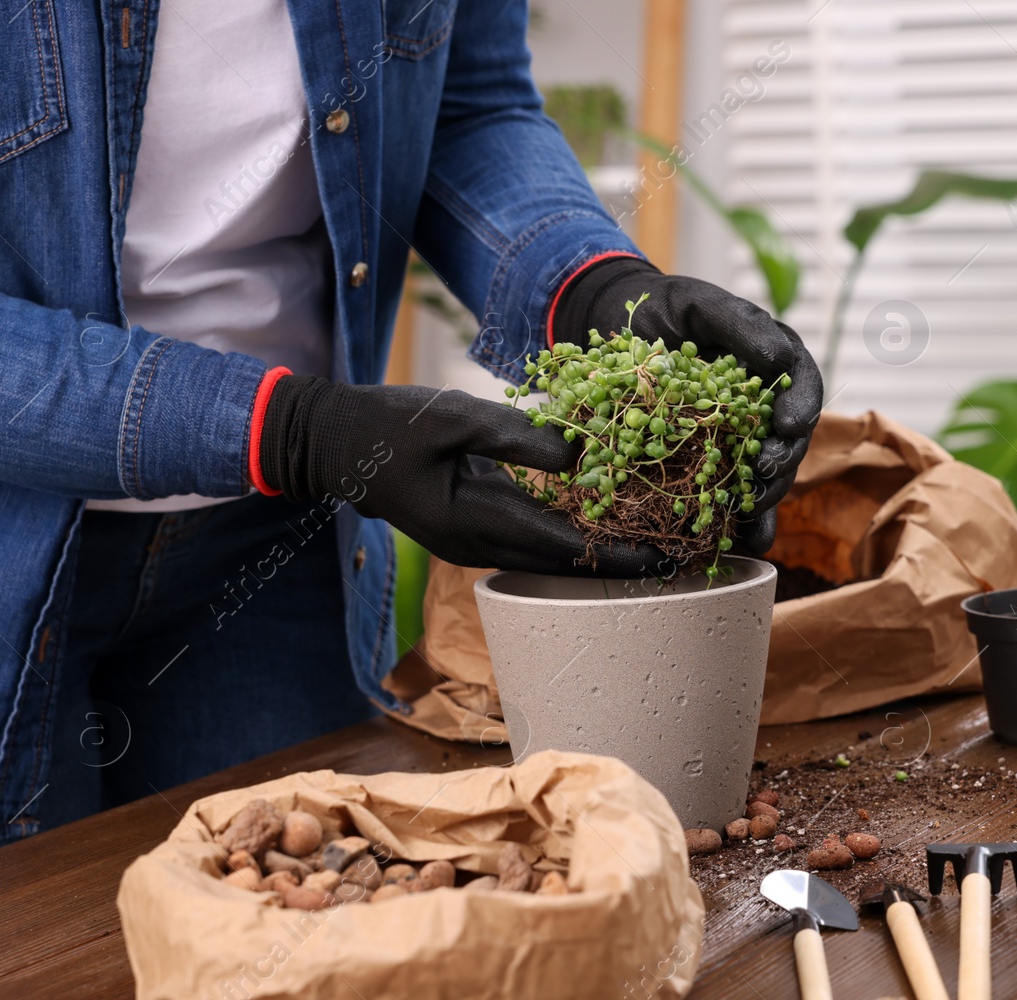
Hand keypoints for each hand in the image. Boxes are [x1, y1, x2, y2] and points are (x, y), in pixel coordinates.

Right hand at [255, 375, 664, 575]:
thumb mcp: (453, 416)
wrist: (336, 445)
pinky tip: (606, 526)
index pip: (560, 548)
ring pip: (549, 560)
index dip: (616, 554)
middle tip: (680, 557)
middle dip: (620, 564)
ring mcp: (475, 544)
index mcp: (473, 520)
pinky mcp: (476, 532)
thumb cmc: (391, 424)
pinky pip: (532, 544)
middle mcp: (478, 544)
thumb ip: (516, 436)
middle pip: (563, 565)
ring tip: (656, 545)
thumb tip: (578, 457)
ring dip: (599, 556)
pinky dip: (572, 540)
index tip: (664, 557)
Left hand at [551, 256, 821, 553]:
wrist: (614, 325)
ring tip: (753, 519)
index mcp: (770, 362)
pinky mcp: (707, 461)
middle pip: (786, 439)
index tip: (791, 425)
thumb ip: (740, 325)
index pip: (801, 386)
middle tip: (765, 477)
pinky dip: (735, 522)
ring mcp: (735, 436)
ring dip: (763, 500)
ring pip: (762, 473)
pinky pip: (726, 493)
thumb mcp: (699, 304)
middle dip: (781, 462)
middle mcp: (760, 404)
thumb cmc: (663, 309)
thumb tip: (780, 357)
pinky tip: (737, 546)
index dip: (803, 407)